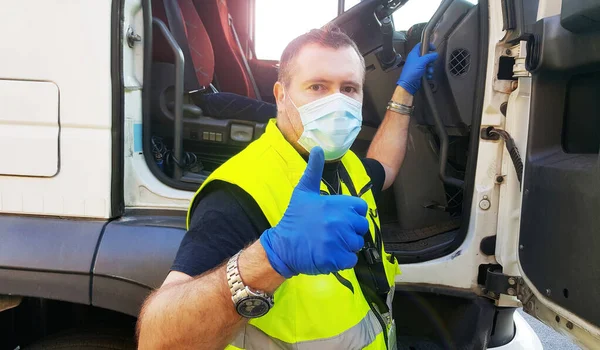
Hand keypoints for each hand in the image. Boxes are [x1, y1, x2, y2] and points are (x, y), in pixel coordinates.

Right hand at [259, 147, 369, 277]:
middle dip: (350, 231)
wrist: (282, 246)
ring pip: (356, 244)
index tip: (339, 218)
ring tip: (328, 243)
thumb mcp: (303, 191)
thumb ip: (314, 170)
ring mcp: (339, 240)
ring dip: (346, 246)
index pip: (360, 208)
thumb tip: (318, 148)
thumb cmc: (294, 219)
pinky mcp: (337, 258)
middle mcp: (341, 221)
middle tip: (331, 233)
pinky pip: (352, 259)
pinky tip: (329, 254)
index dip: (352, 214)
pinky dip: (343, 259)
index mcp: (337, 204)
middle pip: (361, 227)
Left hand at [397, 42, 438, 94]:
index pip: (420, 45)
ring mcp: (417, 66)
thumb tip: (436, 54)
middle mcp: (415, 59)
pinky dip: (428, 73)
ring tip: (429, 72)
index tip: (434, 48)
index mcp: (414, 54)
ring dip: (430, 68)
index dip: (427, 45)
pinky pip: (426, 70)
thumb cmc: (413, 71)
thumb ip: (429, 57)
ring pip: (427, 64)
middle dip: (430, 60)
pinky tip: (428, 76)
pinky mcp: (419, 72)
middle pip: (426, 56)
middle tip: (431, 63)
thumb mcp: (422, 62)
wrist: (408, 84)